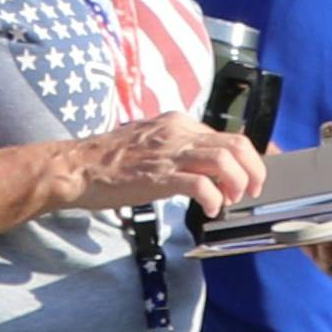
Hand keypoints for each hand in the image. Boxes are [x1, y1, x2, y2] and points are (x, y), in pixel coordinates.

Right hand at [56, 113, 267, 221]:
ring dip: (237, 184)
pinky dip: (214, 199)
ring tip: (230, 200)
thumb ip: (177, 147)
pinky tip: (209, 209)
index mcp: (177, 122)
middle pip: (236, 144)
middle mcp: (178, 132)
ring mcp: (169, 153)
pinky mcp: (160, 175)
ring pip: (225, 161)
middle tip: (251, 191)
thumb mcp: (150, 141)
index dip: (246, 158)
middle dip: (253, 170)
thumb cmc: (109, 160)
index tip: (249, 176)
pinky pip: (202, 185)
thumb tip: (203, 164)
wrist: (78, 167)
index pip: (227, 135)